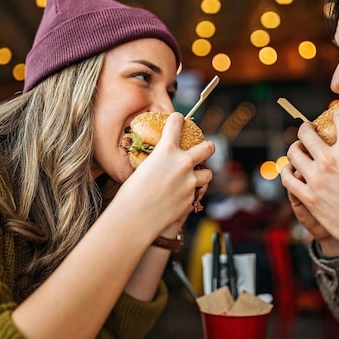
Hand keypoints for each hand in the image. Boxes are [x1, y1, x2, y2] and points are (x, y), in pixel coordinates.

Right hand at [109, 113, 214, 240]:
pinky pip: (197, 193)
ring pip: (208, 174)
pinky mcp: (191, 199)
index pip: (176, 125)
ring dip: (202, 174)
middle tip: (207, 147)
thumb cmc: (131, 194)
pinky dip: (191, 193)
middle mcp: (182, 163)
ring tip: (194, 178)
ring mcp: (190, 182)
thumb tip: (160, 164)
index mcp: (166, 150)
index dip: (177, 120)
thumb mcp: (143, 168)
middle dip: (208, 147)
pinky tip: (180, 197)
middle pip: (207, 148)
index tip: (179, 119)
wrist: (135, 218)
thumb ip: (157, 162)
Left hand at [281, 107, 338, 255]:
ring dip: (295, 148)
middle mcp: (330, 160)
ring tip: (298, 150)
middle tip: (308, 130)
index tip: (335, 115)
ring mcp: (316, 178)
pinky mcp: (308, 197)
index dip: (337, 113)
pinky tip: (291, 171)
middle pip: (306, 132)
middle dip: (306, 128)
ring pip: (293, 152)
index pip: (338, 118)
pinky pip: (287, 179)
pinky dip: (287, 172)